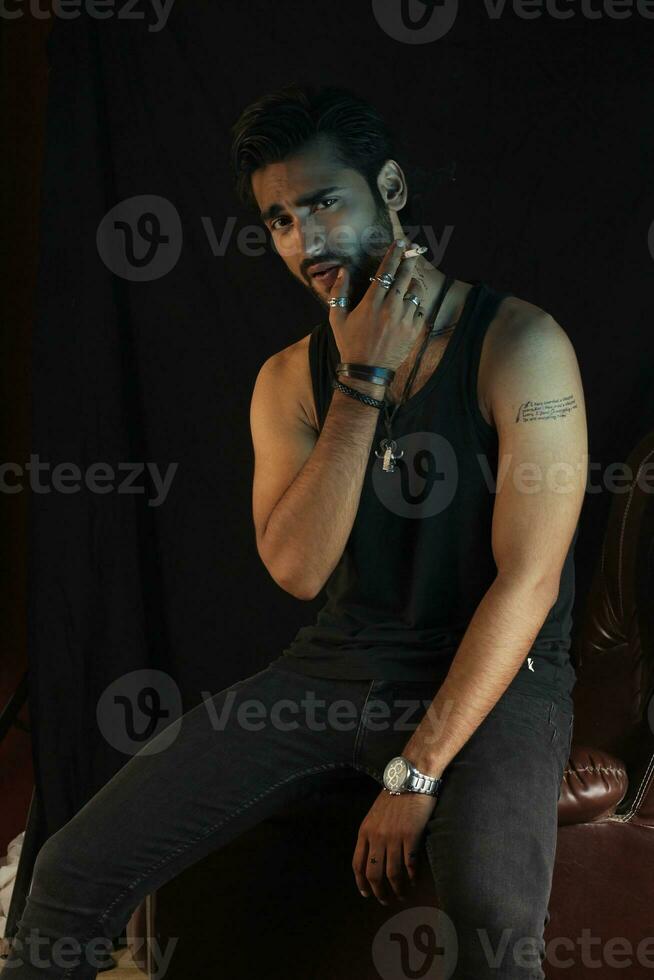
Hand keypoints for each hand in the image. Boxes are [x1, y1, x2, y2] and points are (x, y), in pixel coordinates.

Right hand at [328, 239, 425, 370]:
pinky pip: (420, 310)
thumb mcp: (336, 318)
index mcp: (371, 303)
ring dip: (412, 284)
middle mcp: (390, 308)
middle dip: (409, 260)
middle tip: (413, 250)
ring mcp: (404, 319)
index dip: (394, 255)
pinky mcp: (414, 330)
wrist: (367, 371)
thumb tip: (343, 271)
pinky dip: (415, 305)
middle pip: (404, 276)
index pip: (386, 272)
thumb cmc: (350, 343)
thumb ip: (338, 292)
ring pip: (415, 292)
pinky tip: (408, 307)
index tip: (399, 244)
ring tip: (408, 284)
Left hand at [352, 788, 437, 904]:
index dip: (361, 882)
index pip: (357, 864)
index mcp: (364, 831)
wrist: (410, 779)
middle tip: (386, 901)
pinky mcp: (410, 836)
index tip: (366, 894)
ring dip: (398, 889)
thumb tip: (374, 856)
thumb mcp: (375, 814)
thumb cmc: (394, 795)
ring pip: (392, 874)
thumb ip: (372, 834)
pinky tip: (414, 881)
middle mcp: (376, 837)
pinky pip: (409, 865)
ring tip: (402, 895)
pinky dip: (412, 877)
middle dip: (379, 892)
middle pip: (373, 874)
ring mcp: (393, 837)